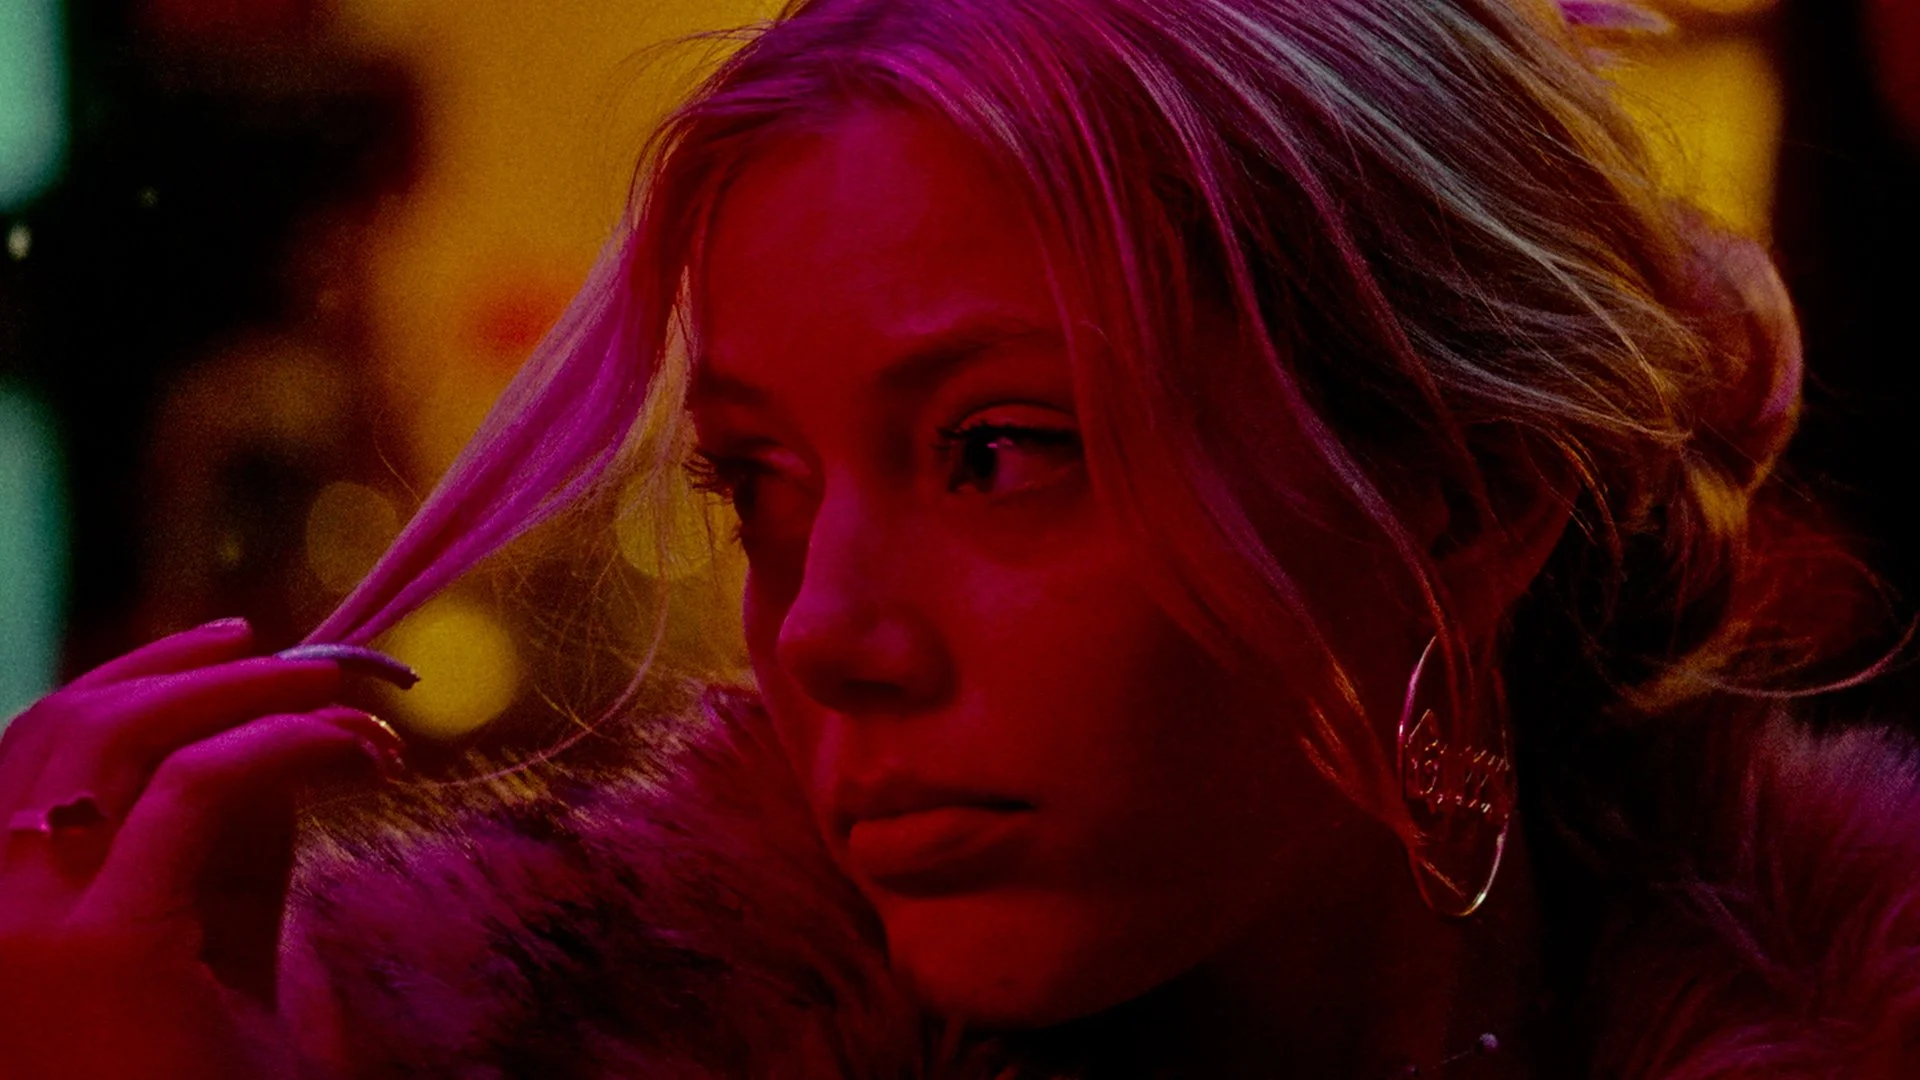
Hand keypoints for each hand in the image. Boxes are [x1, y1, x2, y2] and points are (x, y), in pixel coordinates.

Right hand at [0, 619, 403, 1079]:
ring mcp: (23, 931)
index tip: (235, 650)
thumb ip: (218, 842)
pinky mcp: (107, 950)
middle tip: (318, 664)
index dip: (136, 677)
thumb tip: (269, 730)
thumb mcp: (201, 942)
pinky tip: (356, 751)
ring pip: (121, 733)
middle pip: (69, 723)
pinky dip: (287, 742)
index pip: (32, 745)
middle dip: (202, 669)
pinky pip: (202, 788)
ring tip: (351, 700)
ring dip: (250, 692)